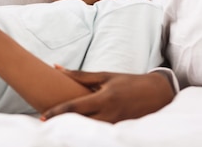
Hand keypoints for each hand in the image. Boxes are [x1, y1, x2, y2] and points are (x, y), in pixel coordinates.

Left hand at [40, 67, 175, 122]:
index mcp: (104, 98)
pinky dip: (88, 132)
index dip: (57, 112)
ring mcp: (116, 125)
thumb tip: (57, 67)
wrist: (158, 93)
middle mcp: (109, 114)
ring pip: (89, 131)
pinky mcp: (120, 130)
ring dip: (73, 130)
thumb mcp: (105, 76)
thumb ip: (80, 75)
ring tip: (57, 128)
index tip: (43, 116)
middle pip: (80, 123)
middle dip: (62, 124)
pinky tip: (77, 132)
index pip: (75, 108)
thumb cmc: (128, 82)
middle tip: (45, 124)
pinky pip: (100, 133)